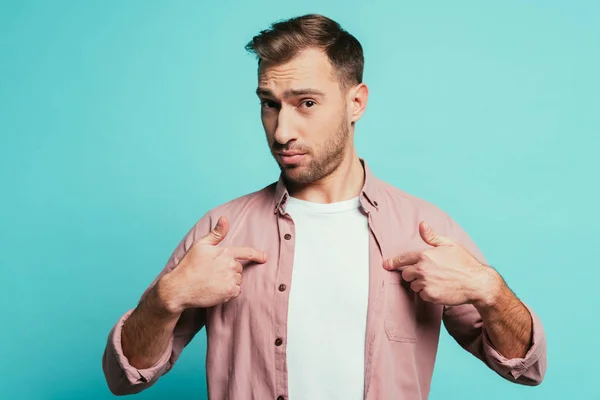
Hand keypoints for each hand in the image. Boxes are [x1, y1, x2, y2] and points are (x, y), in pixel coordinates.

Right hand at [158, 216, 266, 312]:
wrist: (180, 287)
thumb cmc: (189, 265)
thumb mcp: (201, 245)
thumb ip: (216, 233)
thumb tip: (225, 218)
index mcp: (225, 252)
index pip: (247, 252)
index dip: (258, 255)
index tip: (264, 257)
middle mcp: (230, 265)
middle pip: (239, 268)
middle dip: (230, 270)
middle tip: (214, 273)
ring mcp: (230, 279)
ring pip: (238, 280)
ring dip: (230, 281)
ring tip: (213, 281)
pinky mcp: (228, 292)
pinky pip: (236, 291)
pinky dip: (228, 291)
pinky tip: (216, 290)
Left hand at [383, 221, 499, 305]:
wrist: (477, 283)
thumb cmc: (464, 262)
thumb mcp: (449, 244)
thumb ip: (432, 236)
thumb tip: (421, 224)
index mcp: (425, 255)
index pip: (402, 259)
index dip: (393, 262)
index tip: (386, 265)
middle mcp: (422, 269)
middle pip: (406, 274)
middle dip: (413, 274)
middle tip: (428, 273)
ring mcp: (425, 283)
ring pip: (414, 285)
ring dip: (421, 284)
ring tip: (437, 280)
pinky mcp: (430, 296)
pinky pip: (422, 295)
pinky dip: (428, 293)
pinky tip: (440, 289)